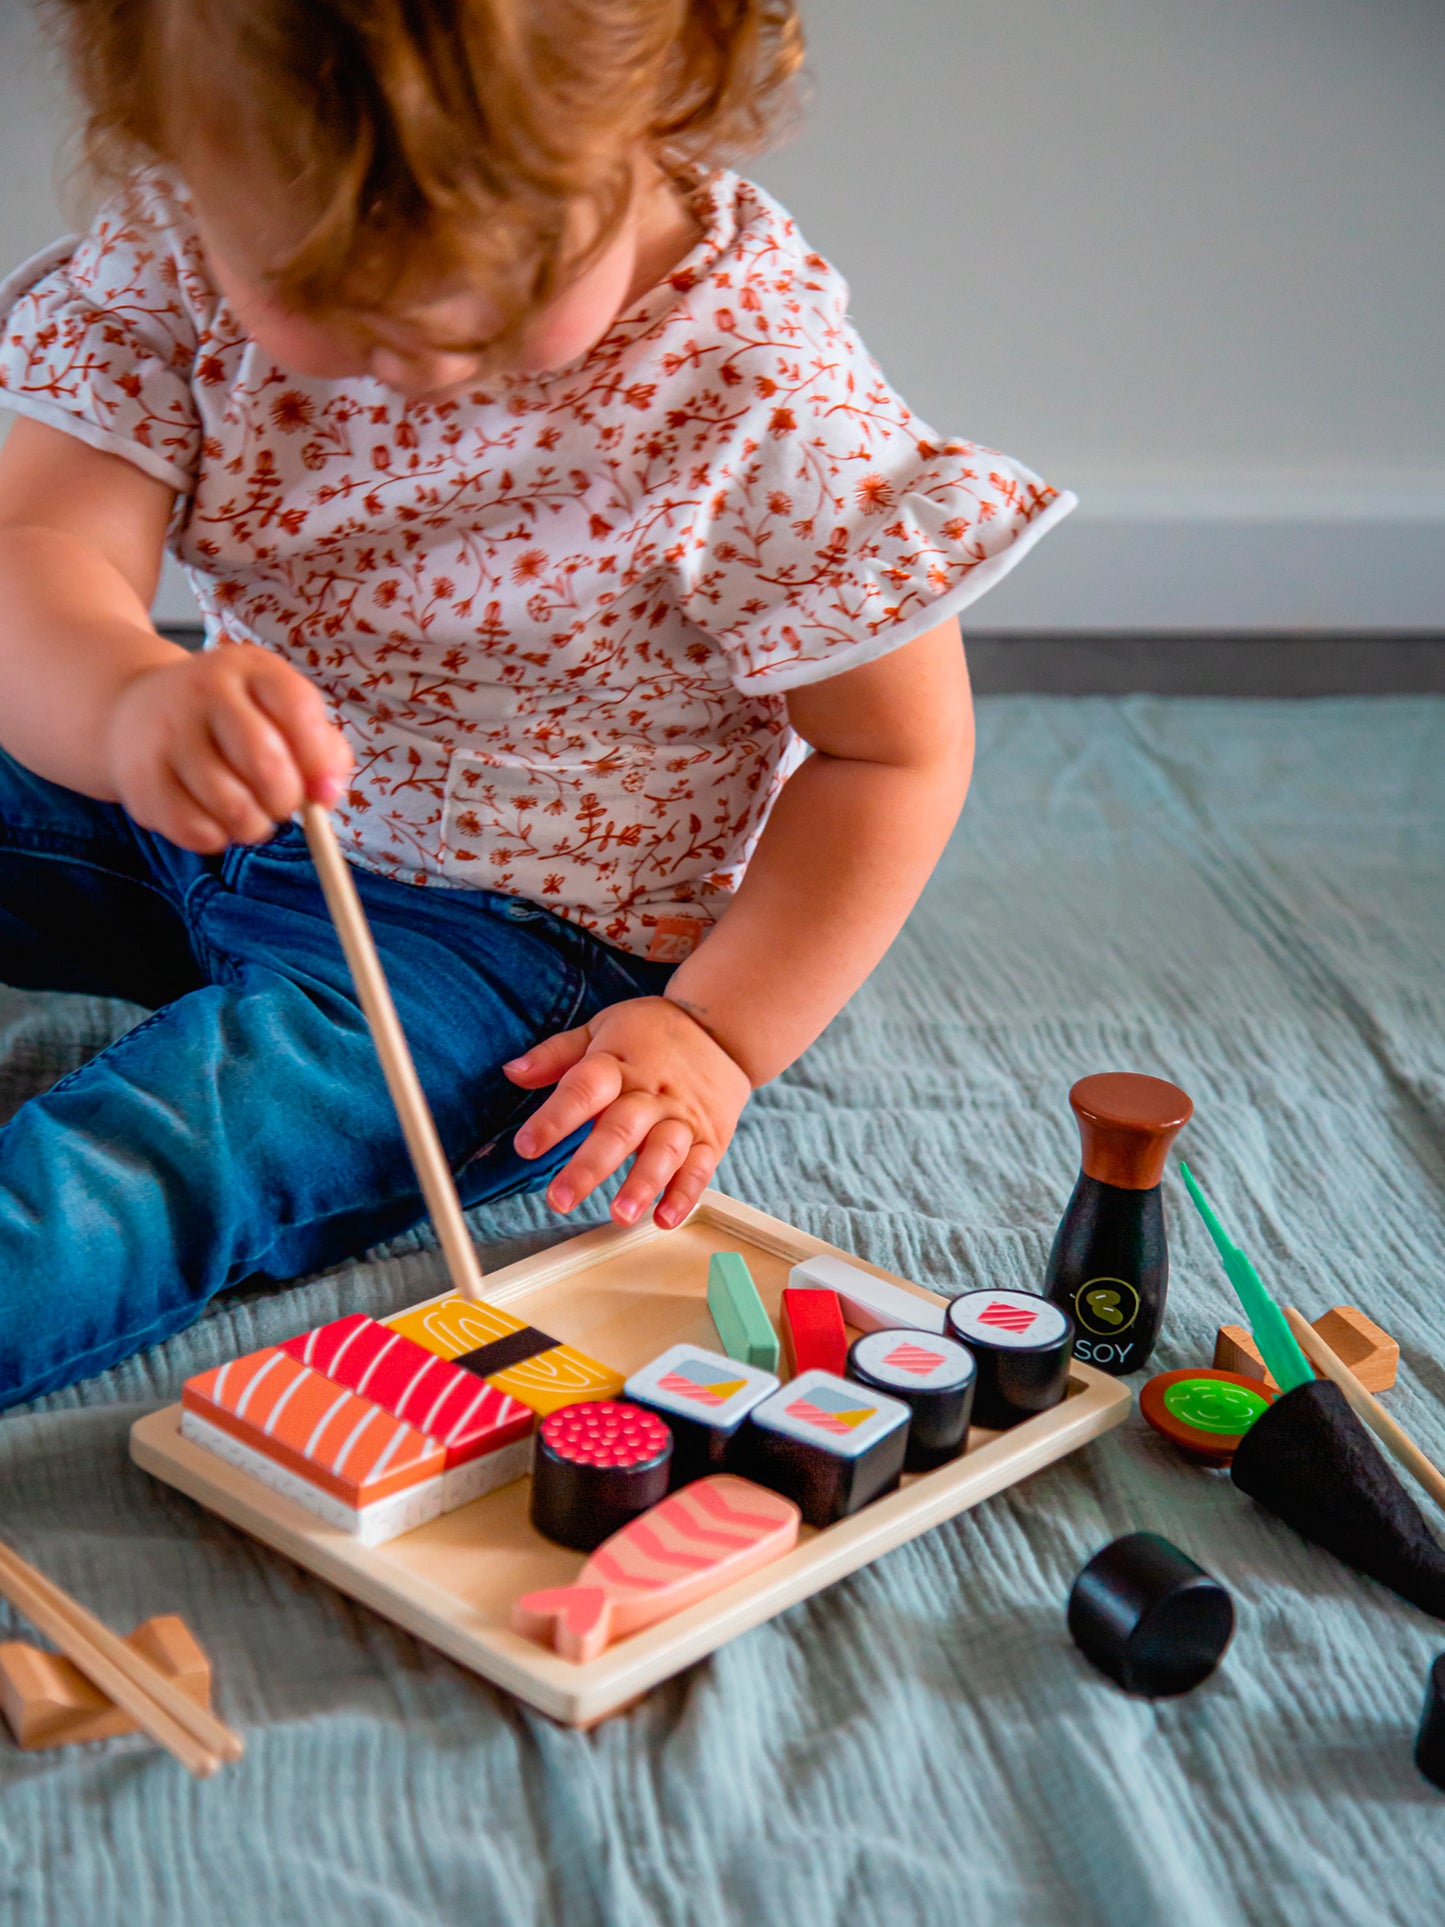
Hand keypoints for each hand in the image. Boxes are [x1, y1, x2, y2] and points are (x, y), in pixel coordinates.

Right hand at [105, 643, 352, 851]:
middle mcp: (203, 690)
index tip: (324, 791)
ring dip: (254, 826)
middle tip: (281, 805)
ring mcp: (167, 733)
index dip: (320, 760)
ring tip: (250, 815)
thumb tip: (327, 794)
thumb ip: (322, 750)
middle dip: (286, 800)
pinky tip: (215, 822)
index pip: (297, 708)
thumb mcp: (280, 713)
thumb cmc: (232, 721)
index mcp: (249, 668)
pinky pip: (195, 830)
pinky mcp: (140, 778)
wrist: (137, 709)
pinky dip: (217, 839)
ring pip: (231, 806)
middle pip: (265, 763)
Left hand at [504, 997, 752, 1228]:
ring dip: (641, 1184)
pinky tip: (665, 1219)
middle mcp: (651, 1093)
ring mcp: (682, 1117)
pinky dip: (684, 1195)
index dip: (554, 1118)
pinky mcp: (709, 1137)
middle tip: (560, 1199)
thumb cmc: (653, 1033)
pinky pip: (699, 1168)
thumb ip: (556, 1054)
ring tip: (619, 1215)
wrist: (722, 1028)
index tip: (527, 1146)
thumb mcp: (602, 1028)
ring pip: (663, 1152)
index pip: (584, 1089)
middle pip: (620, 1129)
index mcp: (619, 1064)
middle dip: (589, 1167)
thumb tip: (512, 1072)